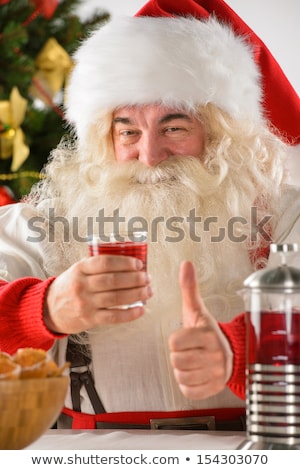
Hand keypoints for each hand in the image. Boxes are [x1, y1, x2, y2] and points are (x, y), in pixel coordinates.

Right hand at [43, 255, 151, 333]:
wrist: (49, 309)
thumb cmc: (70, 286)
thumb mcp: (78, 271)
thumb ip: (98, 267)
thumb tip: (130, 265)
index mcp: (80, 269)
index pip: (105, 263)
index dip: (124, 263)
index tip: (139, 264)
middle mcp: (82, 285)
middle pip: (113, 281)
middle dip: (135, 279)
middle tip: (147, 278)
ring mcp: (85, 303)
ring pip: (116, 298)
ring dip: (136, 294)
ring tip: (148, 291)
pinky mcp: (89, 319)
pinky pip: (113, 317)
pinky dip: (129, 314)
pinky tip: (141, 309)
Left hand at [168, 260, 232, 399]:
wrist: (230, 353)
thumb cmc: (206, 331)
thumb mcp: (197, 310)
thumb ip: (189, 288)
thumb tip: (185, 264)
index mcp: (208, 334)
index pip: (174, 342)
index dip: (175, 340)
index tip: (185, 337)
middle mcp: (215, 354)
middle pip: (176, 360)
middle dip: (178, 355)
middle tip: (189, 350)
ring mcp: (216, 373)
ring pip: (181, 376)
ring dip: (182, 369)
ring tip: (192, 360)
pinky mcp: (214, 388)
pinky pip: (188, 391)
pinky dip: (187, 383)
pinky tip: (196, 372)